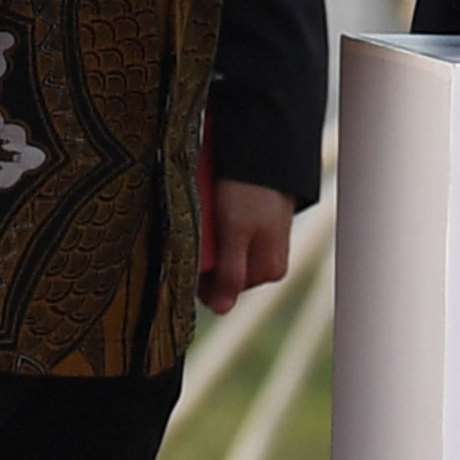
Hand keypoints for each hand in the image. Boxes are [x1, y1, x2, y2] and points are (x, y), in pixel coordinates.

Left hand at [200, 178, 296, 316]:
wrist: (266, 149)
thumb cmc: (251, 189)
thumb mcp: (235, 232)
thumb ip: (229, 273)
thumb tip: (222, 311)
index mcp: (269, 270)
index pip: (223, 290)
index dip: (200, 276)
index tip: (189, 252)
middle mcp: (269, 261)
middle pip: (223, 271)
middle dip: (206, 254)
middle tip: (202, 227)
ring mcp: (263, 242)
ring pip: (223, 251)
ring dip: (209, 236)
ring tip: (210, 211)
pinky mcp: (257, 225)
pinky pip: (228, 234)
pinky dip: (216, 223)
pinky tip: (215, 206)